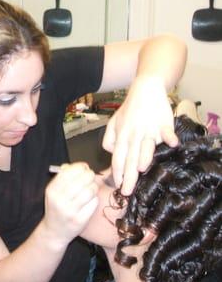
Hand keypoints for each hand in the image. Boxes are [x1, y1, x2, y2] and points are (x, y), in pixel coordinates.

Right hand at [43, 163, 98, 246]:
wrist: (54, 231)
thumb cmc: (56, 207)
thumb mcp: (54, 191)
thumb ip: (64, 177)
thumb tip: (81, 166)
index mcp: (52, 190)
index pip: (70, 171)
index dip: (80, 167)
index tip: (84, 168)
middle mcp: (59, 200)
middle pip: (83, 179)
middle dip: (90, 176)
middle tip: (90, 178)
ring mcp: (70, 211)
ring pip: (91, 190)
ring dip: (94, 188)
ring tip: (90, 190)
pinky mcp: (80, 220)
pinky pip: (94, 203)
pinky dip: (94, 200)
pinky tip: (90, 201)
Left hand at [102, 77, 177, 194]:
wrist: (145, 89)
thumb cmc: (129, 110)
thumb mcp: (113, 123)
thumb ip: (109, 140)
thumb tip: (111, 154)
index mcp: (122, 137)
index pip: (117, 158)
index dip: (117, 173)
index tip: (118, 186)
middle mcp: (134, 135)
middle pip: (130, 158)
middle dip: (129, 176)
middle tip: (127, 192)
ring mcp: (149, 130)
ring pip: (146, 146)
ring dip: (145, 156)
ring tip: (142, 168)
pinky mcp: (163, 123)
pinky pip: (167, 131)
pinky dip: (169, 136)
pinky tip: (172, 143)